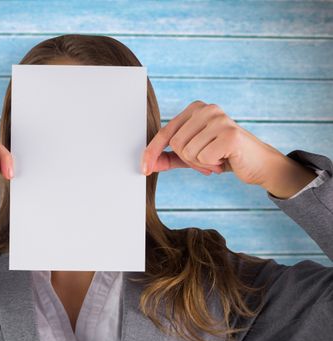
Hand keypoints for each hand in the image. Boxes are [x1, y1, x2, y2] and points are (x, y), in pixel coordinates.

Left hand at [140, 101, 316, 198]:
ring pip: (187, 151)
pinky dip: (210, 166)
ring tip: (216, 160)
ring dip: (200, 164)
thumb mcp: (192, 156)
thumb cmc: (223, 156)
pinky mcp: (229, 134)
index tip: (144, 169)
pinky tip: (223, 161)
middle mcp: (206, 109)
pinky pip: (202, 157)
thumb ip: (170, 158)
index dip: (152, 151)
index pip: (165, 132)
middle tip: (205, 161)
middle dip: (187, 160)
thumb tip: (149, 164)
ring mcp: (219, 119)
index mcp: (195, 109)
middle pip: (175, 143)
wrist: (257, 163)